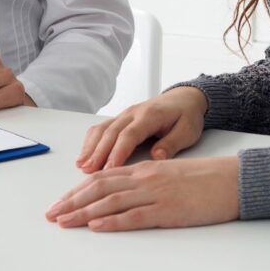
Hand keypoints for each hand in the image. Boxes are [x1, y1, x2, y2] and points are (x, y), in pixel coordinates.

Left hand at [46, 156, 239, 230]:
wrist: (229, 180)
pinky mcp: (167, 210)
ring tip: (64, 221)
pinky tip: (96, 226)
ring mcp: (154, 194)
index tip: (60, 202)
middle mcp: (143, 178)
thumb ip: (143, 182)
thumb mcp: (167, 175)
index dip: (78, 190)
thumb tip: (120, 195)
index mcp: (143, 169)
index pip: (102, 178)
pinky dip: (112, 221)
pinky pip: (134, 216)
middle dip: (72, 201)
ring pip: (111, 201)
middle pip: (99, 188)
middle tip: (52, 214)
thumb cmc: (201, 180)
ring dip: (84, 212)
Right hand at [77, 87, 207, 172]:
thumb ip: (172, 143)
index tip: (108, 169)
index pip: (129, 134)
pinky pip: (102, 128)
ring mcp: (125, 114)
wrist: (185, 98)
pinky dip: (91, 141)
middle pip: (111, 132)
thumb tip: (157, 156)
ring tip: (82, 166)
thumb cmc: (186, 116)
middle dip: (98, 152)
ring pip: (103, 129)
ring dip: (91, 147)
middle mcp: (133, 113)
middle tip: (88, 172)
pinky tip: (85, 155)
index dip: (117, 152)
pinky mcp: (121, 119)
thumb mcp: (187, 131)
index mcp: (150, 115)